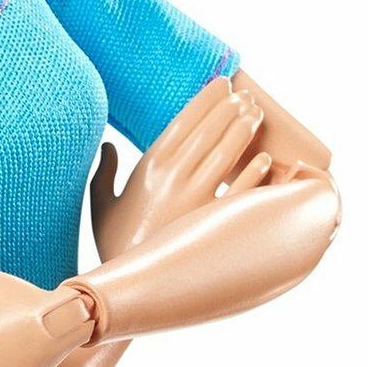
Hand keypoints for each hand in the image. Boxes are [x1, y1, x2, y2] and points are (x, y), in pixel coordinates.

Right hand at [89, 74, 272, 260]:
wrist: (128, 281)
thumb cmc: (114, 242)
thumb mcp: (101, 204)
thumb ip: (105, 172)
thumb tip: (107, 146)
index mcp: (148, 168)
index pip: (182, 123)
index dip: (204, 101)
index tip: (221, 85)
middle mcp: (173, 179)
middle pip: (207, 134)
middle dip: (228, 109)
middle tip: (245, 93)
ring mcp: (195, 200)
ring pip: (225, 156)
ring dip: (242, 132)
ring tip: (256, 114)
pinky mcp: (210, 223)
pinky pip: (238, 194)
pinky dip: (253, 176)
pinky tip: (266, 160)